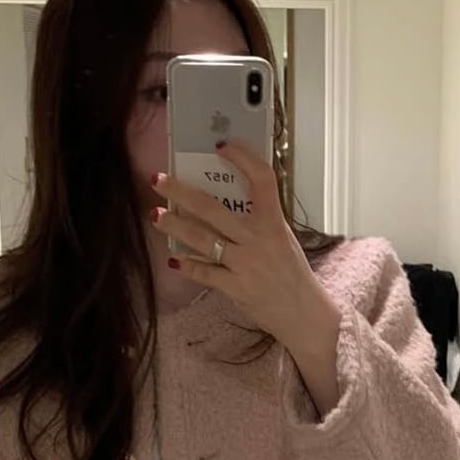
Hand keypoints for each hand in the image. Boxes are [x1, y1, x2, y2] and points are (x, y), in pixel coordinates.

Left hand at [150, 140, 338, 349]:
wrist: (304, 313)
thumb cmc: (292, 273)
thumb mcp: (283, 238)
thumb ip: (260, 220)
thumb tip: (225, 200)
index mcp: (274, 221)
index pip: (261, 179)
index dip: (242, 158)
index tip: (221, 146)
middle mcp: (259, 239)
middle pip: (213, 208)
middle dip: (180, 192)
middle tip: (158, 179)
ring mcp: (245, 263)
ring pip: (201, 238)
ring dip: (174, 225)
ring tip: (155, 215)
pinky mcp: (235, 287)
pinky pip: (204, 272)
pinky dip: (186, 265)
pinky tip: (173, 259)